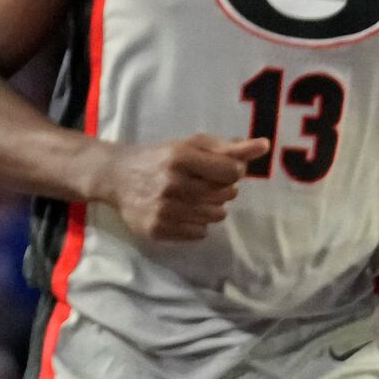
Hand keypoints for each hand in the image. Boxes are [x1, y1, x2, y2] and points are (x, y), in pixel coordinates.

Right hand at [98, 134, 268, 240]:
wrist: (115, 176)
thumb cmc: (158, 158)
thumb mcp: (189, 145)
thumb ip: (228, 147)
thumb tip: (264, 145)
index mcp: (180, 157)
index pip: (232, 172)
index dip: (230, 172)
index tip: (217, 170)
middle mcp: (172, 183)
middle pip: (226, 195)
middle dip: (220, 188)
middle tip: (200, 182)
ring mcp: (164, 209)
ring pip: (215, 216)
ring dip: (208, 207)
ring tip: (190, 197)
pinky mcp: (157, 229)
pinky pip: (199, 233)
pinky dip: (194, 224)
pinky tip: (179, 211)